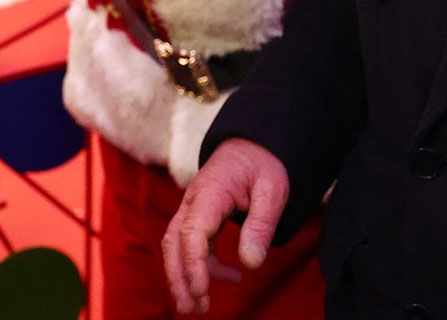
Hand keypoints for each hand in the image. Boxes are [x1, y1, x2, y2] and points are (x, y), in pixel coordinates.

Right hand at [163, 138, 289, 315]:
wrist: (255, 143)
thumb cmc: (264, 164)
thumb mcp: (272, 189)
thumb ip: (261, 224)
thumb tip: (251, 264)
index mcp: (212, 190)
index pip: (192, 231)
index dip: (193, 264)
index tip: (201, 290)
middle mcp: (194, 200)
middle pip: (174, 241)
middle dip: (179, 278)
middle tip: (192, 308)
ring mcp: (193, 207)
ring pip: (177, 245)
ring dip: (185, 276)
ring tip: (201, 306)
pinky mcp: (199, 215)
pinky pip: (193, 243)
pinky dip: (204, 264)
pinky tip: (230, 276)